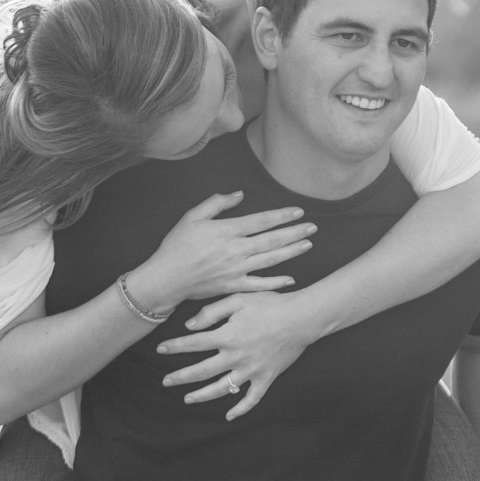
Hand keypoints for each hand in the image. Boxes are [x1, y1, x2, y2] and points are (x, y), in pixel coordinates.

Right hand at [128, 192, 314, 315]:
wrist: (166, 279)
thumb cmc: (176, 246)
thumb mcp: (192, 217)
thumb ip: (217, 203)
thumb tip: (239, 194)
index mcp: (227, 231)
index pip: (261, 221)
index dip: (282, 216)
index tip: (298, 212)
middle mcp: (236, 250)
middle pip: (272, 240)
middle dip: (294, 232)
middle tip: (313, 227)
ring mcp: (236, 270)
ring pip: (271, 260)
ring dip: (291, 252)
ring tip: (307, 244)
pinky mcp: (233, 286)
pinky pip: (259, 284)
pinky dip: (276, 282)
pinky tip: (291, 279)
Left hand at [156, 289, 327, 419]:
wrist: (302, 318)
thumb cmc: (271, 304)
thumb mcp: (240, 299)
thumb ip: (212, 311)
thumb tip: (190, 326)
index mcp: (227, 336)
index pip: (193, 343)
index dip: (174, 346)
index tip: (160, 350)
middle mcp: (236, 357)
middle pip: (201, 371)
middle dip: (180, 377)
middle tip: (166, 381)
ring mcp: (251, 370)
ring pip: (221, 388)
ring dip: (202, 395)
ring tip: (187, 398)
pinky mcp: (266, 378)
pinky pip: (252, 399)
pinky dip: (240, 409)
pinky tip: (229, 416)